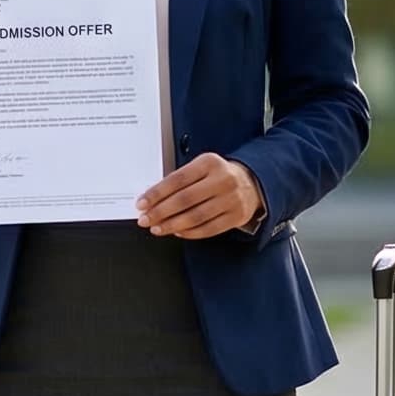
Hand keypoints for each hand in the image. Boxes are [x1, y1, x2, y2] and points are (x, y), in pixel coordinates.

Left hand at [136, 153, 263, 239]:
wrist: (252, 182)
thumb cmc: (218, 175)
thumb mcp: (201, 168)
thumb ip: (180, 180)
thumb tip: (152, 199)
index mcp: (209, 163)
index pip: (177, 179)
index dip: (156, 193)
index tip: (142, 203)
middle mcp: (222, 180)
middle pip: (185, 199)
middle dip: (160, 212)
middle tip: (145, 219)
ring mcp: (231, 199)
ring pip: (196, 217)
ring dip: (172, 225)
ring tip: (157, 228)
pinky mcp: (236, 216)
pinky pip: (208, 229)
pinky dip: (189, 232)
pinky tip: (177, 232)